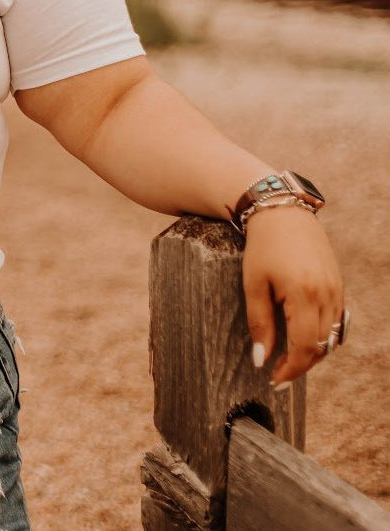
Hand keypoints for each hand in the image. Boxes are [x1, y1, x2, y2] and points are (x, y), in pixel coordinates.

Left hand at [241, 205, 345, 387]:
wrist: (283, 212)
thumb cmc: (263, 247)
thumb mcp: (253, 284)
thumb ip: (259, 323)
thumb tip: (261, 360)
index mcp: (304, 295)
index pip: (305, 347)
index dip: (292, 369)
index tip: (274, 380)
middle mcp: (327, 295)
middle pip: (321, 346)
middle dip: (301, 365)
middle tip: (278, 373)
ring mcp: (337, 291)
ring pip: (332, 337)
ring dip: (313, 351)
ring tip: (288, 357)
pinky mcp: (339, 286)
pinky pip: (336, 321)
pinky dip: (322, 334)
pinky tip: (303, 336)